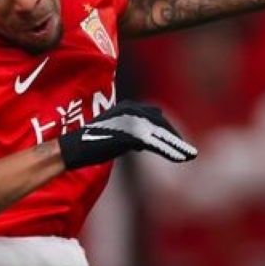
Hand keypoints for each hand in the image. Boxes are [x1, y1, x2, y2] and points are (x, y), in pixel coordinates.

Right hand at [58, 102, 197, 169]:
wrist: (74, 149)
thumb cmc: (91, 144)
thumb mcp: (115, 134)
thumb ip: (131, 135)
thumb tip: (143, 144)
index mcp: (127, 107)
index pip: (155, 115)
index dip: (167, 130)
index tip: (177, 142)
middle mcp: (131, 109)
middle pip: (161, 122)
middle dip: (174, 137)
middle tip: (188, 152)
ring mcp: (131, 120)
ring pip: (161, 132)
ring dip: (178, 145)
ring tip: (190, 156)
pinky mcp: (130, 134)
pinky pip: (156, 143)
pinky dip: (170, 150)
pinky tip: (181, 158)